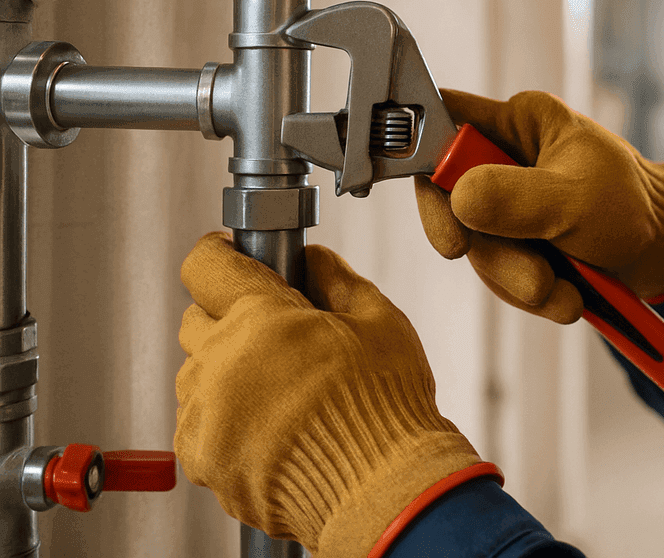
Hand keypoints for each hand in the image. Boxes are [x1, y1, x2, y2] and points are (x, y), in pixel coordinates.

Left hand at [174, 232, 491, 557]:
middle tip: (276, 333)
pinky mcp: (204, 459)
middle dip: (231, 318)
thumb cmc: (386, 408)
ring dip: (226, 372)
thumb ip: (336, 280)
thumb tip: (313, 262)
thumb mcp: (379, 321)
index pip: (207, 264)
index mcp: (261, 318)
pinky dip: (225, 419)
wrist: (382, 489)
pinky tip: (271, 424)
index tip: (232, 257)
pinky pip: (198, 424)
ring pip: (196, 374)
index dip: (221, 255)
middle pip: (197, 319)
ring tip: (280, 389)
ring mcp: (207, 414)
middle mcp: (221, 362)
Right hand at [415, 89, 663, 323]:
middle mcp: (505, 158)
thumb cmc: (630, 204)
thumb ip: (516, 197)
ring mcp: (507, 203)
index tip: (448, 219)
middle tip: (535, 279)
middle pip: (454, 200)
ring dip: (517, 281)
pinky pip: (498, 273)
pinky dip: (530, 293)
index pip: (445, 122)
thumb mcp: (576, 198)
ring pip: (478, 246)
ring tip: (563, 293)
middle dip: (492, 251)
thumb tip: (459, 199)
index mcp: (519, 122)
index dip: (428, 163)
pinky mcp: (515, 240)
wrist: (663, 252)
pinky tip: (566, 297)